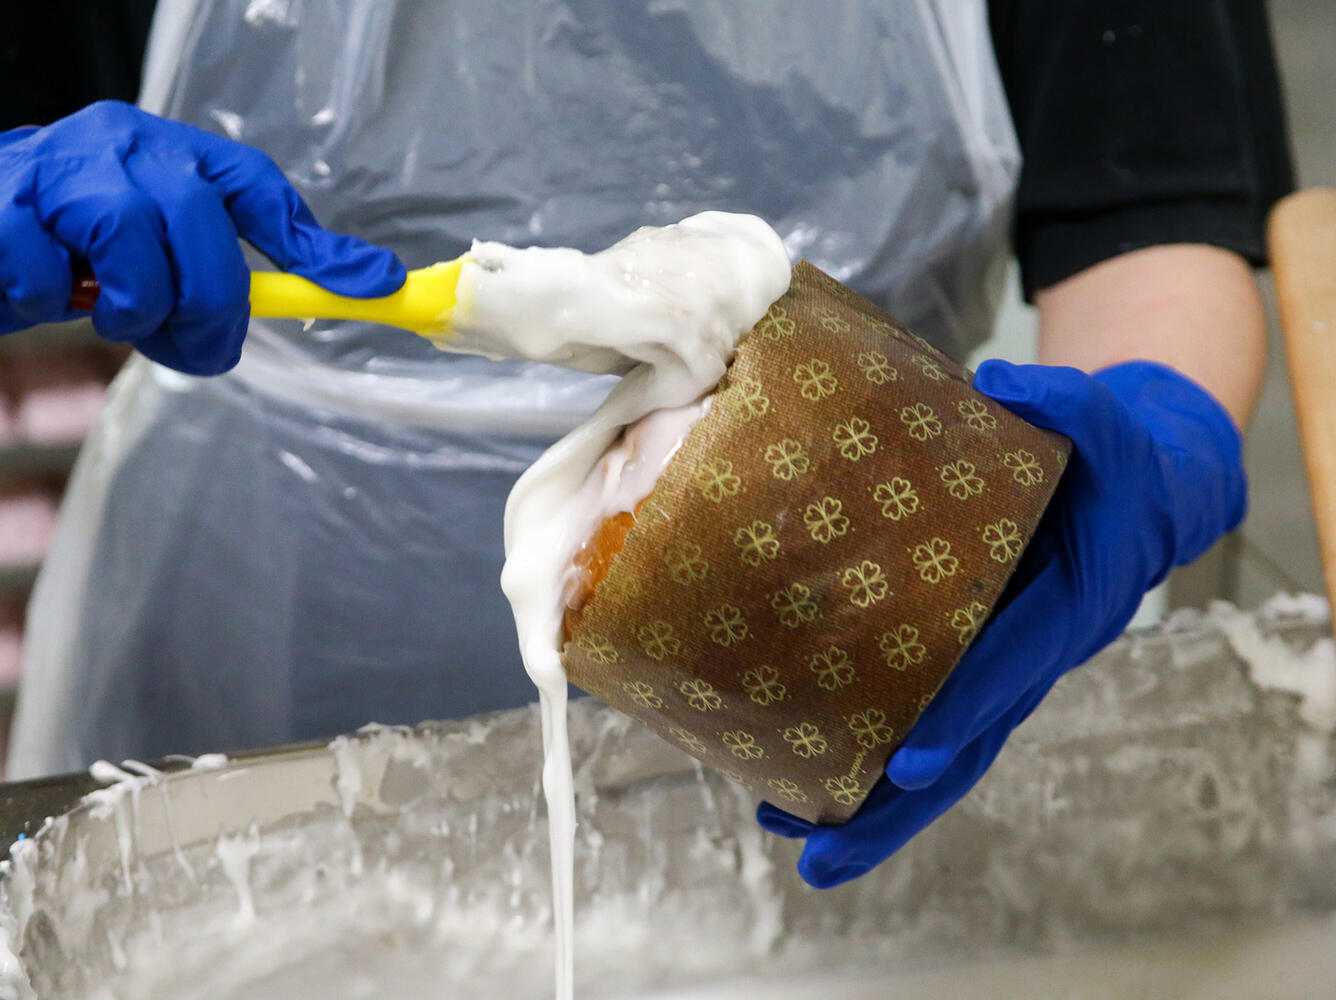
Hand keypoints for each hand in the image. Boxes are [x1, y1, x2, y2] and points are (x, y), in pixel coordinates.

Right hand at [0, 101, 404, 374]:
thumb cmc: (80, 234)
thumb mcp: (162, 236)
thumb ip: (230, 262)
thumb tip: (352, 285)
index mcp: (173, 153)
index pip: (257, 187)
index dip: (315, 243)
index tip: (372, 284)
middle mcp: (126, 147)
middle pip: (206, 241)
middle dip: (210, 312)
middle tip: (194, 341)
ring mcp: (64, 170)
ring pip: (135, 265)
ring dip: (131, 314)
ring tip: (108, 309)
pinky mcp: (4, 206)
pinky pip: (49, 283)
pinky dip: (48, 305)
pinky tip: (43, 289)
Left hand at [757, 359, 1246, 887]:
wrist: (1139, 489)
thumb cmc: (1113, 457)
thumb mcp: (1101, 419)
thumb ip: (1062, 401)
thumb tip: (999, 383)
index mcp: (1065, 605)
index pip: (1008, 668)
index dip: (962, 712)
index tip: (911, 761)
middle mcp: (1025, 653)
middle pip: (965, 746)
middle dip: (895, 808)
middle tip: (819, 853)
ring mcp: (995, 665)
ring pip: (939, 749)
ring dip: (869, 801)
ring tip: (786, 831)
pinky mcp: (968, 658)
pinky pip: (924, 715)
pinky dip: (870, 751)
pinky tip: (802, 770)